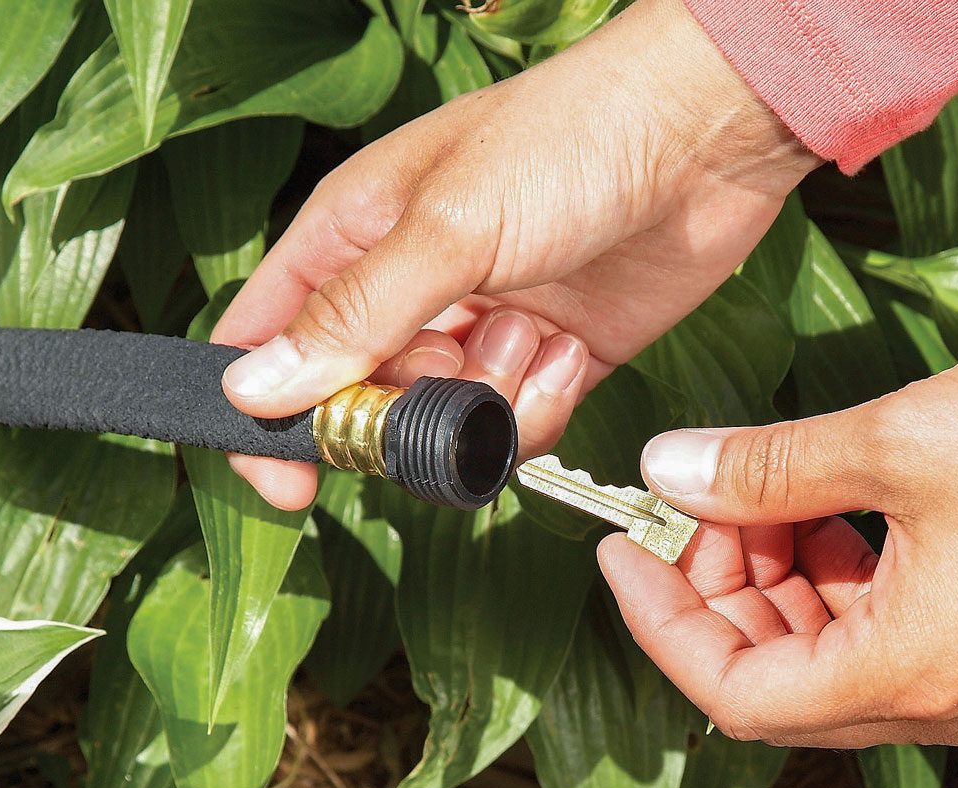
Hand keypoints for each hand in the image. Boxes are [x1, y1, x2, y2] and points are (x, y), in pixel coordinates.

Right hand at [213, 0, 814, 507]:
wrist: (705, 138)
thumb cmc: (567, 139)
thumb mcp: (445, 227)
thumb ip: (351, 316)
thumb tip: (252, 391)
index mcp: (353, 237)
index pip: (270, 340)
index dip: (264, 415)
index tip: (287, 480)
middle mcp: (408, 291)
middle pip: (360, 401)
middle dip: (404, 410)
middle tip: (448, 364)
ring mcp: (479, 330)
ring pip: (444, 425)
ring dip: (488, 400)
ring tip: (531, 331)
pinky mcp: (546, 360)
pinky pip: (517, 427)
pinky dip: (542, 404)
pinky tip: (570, 348)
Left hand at [599, 331, 957, 747]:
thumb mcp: (895, 440)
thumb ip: (764, 471)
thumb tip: (667, 472)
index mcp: (917, 673)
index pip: (738, 693)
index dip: (663, 625)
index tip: (624, 556)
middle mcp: (945, 704)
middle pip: (776, 680)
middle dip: (717, 591)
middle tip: (690, 509)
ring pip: (821, 658)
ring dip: (770, 581)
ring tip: (753, 500)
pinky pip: (873, 638)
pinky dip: (827, 581)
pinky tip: (816, 513)